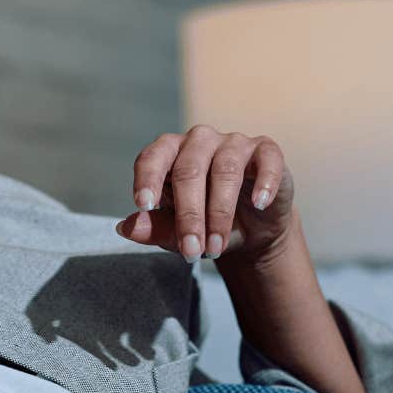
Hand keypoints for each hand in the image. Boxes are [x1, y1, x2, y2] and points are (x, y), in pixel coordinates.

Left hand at [116, 125, 293, 261]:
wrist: (251, 230)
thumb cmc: (205, 223)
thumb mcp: (177, 232)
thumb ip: (154, 228)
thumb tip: (126, 228)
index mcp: (169, 153)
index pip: (152, 158)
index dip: (147, 179)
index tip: (144, 205)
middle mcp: (199, 140)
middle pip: (189, 171)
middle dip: (189, 216)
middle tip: (191, 252)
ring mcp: (234, 142)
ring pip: (225, 170)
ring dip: (220, 213)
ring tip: (217, 247)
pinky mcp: (266, 152)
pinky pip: (266, 160)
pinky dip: (264, 182)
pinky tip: (259, 204)